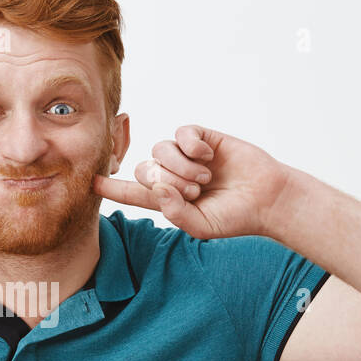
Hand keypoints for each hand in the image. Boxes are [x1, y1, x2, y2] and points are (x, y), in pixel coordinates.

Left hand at [94, 126, 292, 238]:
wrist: (268, 198)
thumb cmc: (235, 216)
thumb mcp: (202, 227)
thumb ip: (176, 214)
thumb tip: (157, 189)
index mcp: (168, 200)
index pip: (132, 193)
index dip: (112, 187)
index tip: (92, 182)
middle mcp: (172, 175)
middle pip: (144, 170)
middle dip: (167, 181)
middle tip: (196, 190)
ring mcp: (186, 156)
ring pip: (160, 150)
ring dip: (181, 166)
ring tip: (206, 177)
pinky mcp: (202, 138)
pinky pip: (181, 133)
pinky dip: (192, 145)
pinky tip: (209, 155)